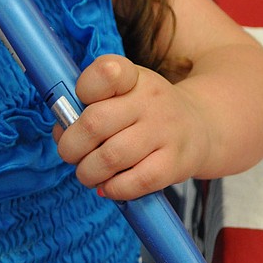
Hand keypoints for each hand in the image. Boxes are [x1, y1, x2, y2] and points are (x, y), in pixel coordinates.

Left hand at [54, 54, 208, 198]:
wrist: (201, 127)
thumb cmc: (145, 113)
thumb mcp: (122, 94)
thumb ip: (87, 107)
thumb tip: (62, 132)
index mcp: (133, 77)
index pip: (104, 73)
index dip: (82, 91)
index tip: (81, 105)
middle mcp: (150, 100)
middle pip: (94, 123)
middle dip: (71, 146)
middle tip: (72, 155)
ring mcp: (164, 132)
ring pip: (110, 157)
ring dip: (88, 172)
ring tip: (88, 174)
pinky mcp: (174, 163)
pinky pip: (135, 182)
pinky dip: (113, 189)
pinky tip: (109, 186)